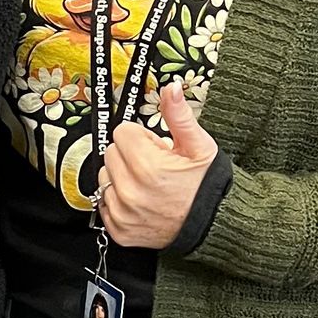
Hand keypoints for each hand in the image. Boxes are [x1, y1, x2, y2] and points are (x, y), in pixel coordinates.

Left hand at [99, 80, 218, 250]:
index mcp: (147, 166)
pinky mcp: (119, 229)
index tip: (157, 149)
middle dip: (131, 155)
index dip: (142, 137)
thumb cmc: (206, 186)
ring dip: (122, 177)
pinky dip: (119, 201)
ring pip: (105, 177)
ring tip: (148, 184)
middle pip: (111, 153)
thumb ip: (179, 116)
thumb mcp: (199, 147)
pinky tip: (142, 200)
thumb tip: (171, 89)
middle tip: (155, 166)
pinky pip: (104, 203)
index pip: (122, 132)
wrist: (213, 225)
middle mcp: (130, 191)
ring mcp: (123, 212)